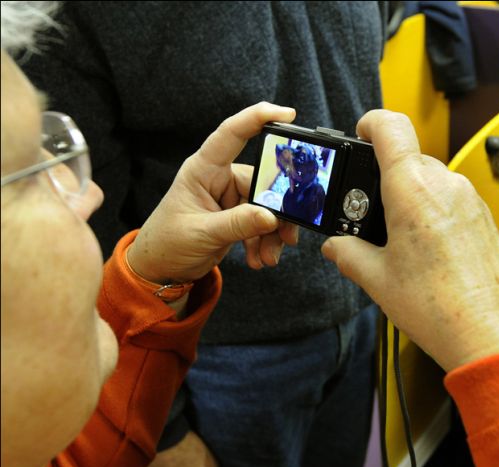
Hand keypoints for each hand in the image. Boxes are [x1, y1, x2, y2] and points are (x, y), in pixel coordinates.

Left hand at [127, 102, 299, 284]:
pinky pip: (262, 222)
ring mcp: (230, 197)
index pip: (231, 133)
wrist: (160, 268)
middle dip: (276, 210)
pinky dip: (265, 240)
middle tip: (286, 234)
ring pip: (267, 206)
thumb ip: (237, 224)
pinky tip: (260, 258)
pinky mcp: (237, 216)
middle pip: (262, 181)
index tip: (287, 113)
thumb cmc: (167, 243)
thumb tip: (272, 217)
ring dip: (272, 233)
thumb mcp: (202, 234)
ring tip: (269, 256)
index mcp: (203, 169)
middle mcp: (219, 178)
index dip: (257, 118)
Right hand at [321, 111, 498, 371]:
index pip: (389, 127)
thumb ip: (348, 254)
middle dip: (385, 181)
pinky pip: (451, 202)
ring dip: (410, 201)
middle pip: (408, 159)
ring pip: (431, 182)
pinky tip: (426, 255)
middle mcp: (445, 184)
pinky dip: (433, 215)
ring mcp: (470, 200)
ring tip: (398, 246)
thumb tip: (335, 246)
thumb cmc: (439, 307)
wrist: (493, 334)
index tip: (359, 136)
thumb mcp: (377, 280)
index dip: (370, 124)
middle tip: (368, 218)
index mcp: (412, 189)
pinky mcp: (485, 218)